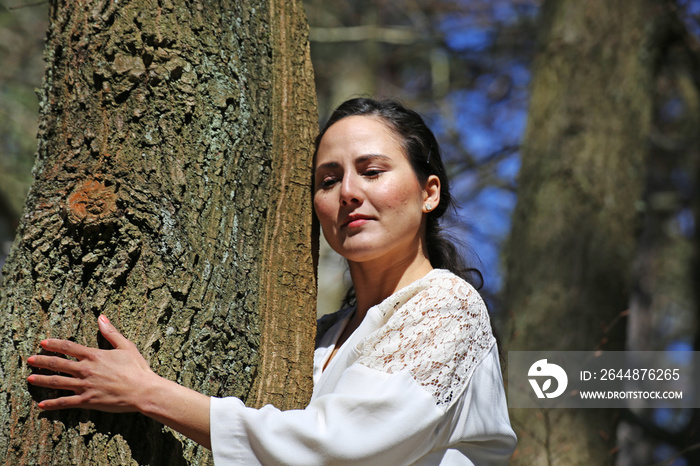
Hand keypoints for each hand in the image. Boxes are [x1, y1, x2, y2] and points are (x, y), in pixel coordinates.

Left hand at [27, 314, 156, 412]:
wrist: (142, 390)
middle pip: (58, 364)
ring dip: (42, 380)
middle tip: (30, 359)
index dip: (54, 344)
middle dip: (42, 361)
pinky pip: (66, 402)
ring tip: (30, 378)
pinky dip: (52, 403)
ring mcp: (85, 386)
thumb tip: (101, 317)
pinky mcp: (87, 400)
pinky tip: (42, 404)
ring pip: (57, 382)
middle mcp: (86, 370)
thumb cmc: (137, 368)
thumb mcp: (126, 346)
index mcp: (94, 356)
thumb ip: (111, 332)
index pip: (69, 347)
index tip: (43, 343)